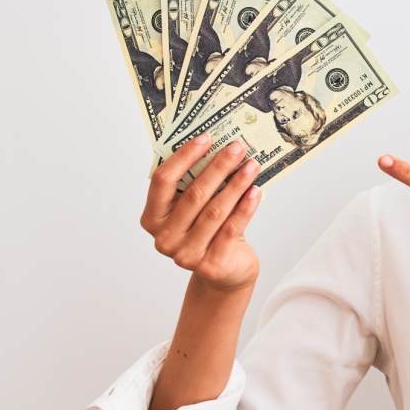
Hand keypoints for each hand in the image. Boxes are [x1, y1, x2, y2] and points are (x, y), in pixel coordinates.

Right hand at [141, 136, 262, 291]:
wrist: (225, 272)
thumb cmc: (208, 232)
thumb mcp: (194, 210)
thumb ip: (195, 186)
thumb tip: (219, 147)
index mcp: (152, 218)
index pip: (162, 181)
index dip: (184, 157)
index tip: (206, 137)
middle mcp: (165, 238)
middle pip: (193, 194)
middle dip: (218, 167)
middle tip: (237, 147)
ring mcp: (186, 255)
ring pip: (215, 211)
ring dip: (236, 184)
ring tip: (252, 165)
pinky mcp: (211, 265)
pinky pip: (231, 228)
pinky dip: (246, 207)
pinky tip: (256, 190)